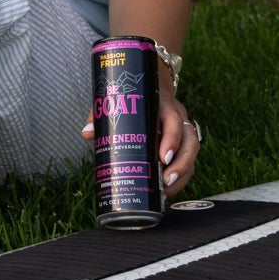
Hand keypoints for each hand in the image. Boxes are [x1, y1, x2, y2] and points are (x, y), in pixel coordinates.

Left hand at [80, 91, 200, 196]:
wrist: (148, 87)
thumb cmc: (131, 98)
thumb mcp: (117, 101)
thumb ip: (101, 115)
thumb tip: (87, 133)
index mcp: (163, 106)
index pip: (174, 121)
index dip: (172, 140)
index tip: (163, 158)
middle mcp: (178, 118)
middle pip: (190, 141)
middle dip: (181, 164)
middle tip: (165, 181)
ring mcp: (183, 131)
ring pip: (191, 153)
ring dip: (182, 174)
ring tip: (166, 191)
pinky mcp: (182, 144)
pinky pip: (188, 162)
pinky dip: (180, 178)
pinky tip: (166, 191)